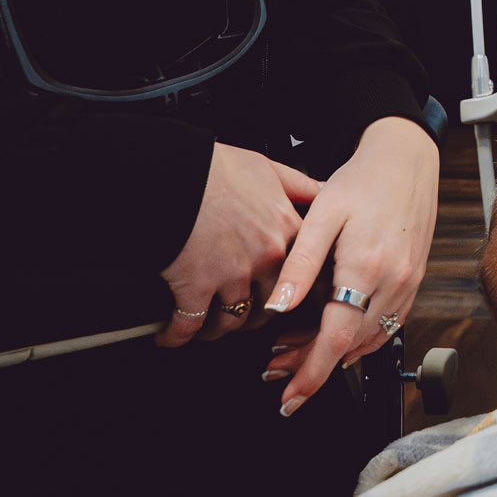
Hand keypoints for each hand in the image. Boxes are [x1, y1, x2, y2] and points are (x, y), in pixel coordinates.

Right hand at [157, 144, 318, 346]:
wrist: (174, 175)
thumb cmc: (216, 170)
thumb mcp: (269, 168)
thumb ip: (297, 185)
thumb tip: (320, 190)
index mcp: (286, 229)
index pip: (306, 272)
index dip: (296, 289)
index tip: (290, 300)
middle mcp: (267, 256)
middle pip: (271, 303)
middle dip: (256, 314)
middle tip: (244, 315)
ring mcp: (234, 274)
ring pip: (233, 319)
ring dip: (217, 328)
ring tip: (207, 326)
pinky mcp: (197, 287)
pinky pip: (189, 324)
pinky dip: (176, 335)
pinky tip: (170, 334)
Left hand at [260, 116, 439, 413]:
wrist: (408, 158)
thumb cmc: (364, 180)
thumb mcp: (322, 215)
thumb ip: (300, 265)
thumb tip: (276, 309)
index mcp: (367, 267)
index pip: (336, 340)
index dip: (309, 375)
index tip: (289, 398)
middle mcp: (393, 282)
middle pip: (350, 347)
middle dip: (311, 367)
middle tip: (275, 370)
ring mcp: (408, 283)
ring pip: (370, 340)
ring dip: (334, 355)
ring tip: (295, 351)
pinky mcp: (414, 279)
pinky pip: (388, 325)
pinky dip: (358, 339)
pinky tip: (335, 333)